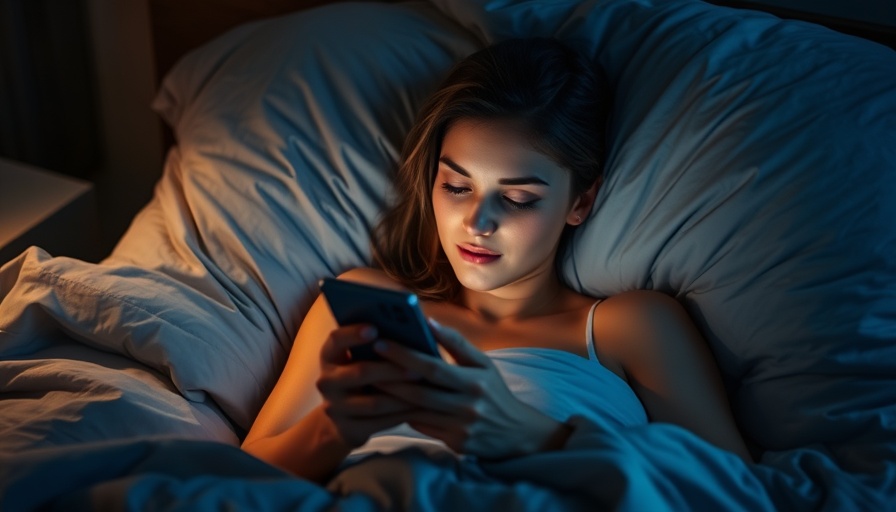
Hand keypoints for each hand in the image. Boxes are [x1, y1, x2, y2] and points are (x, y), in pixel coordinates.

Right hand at [316, 324, 419, 447]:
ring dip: (403, 395)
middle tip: (418, 368)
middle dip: (392, 369)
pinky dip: (401, 414)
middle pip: (361, 372)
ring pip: (374, 402)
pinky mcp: (348, 429)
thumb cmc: (362, 379)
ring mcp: (335, 407)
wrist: (344, 420)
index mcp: (329, 356)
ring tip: (425, 388)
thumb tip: (411, 329)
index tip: (375, 329)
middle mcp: (327, 381)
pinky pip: (380, 422)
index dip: (354, 334)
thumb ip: (377, 346)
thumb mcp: (360, 360)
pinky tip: (419, 407)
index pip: (336, 340)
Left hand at [372, 319, 570, 459]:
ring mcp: (460, 427)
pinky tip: (387, 402)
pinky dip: (404, 414)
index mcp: (475, 380)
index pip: (433, 367)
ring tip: (370, 381)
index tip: (381, 343)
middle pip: (420, 392)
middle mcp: (468, 405)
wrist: (517, 434)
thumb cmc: (494, 392)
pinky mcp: (455, 444)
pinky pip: (422, 427)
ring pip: (417, 411)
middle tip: (364, 363)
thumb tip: (428, 322)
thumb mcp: (484, 364)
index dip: (405, 356)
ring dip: (391, 397)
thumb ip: (456, 343)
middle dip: (389, 377)